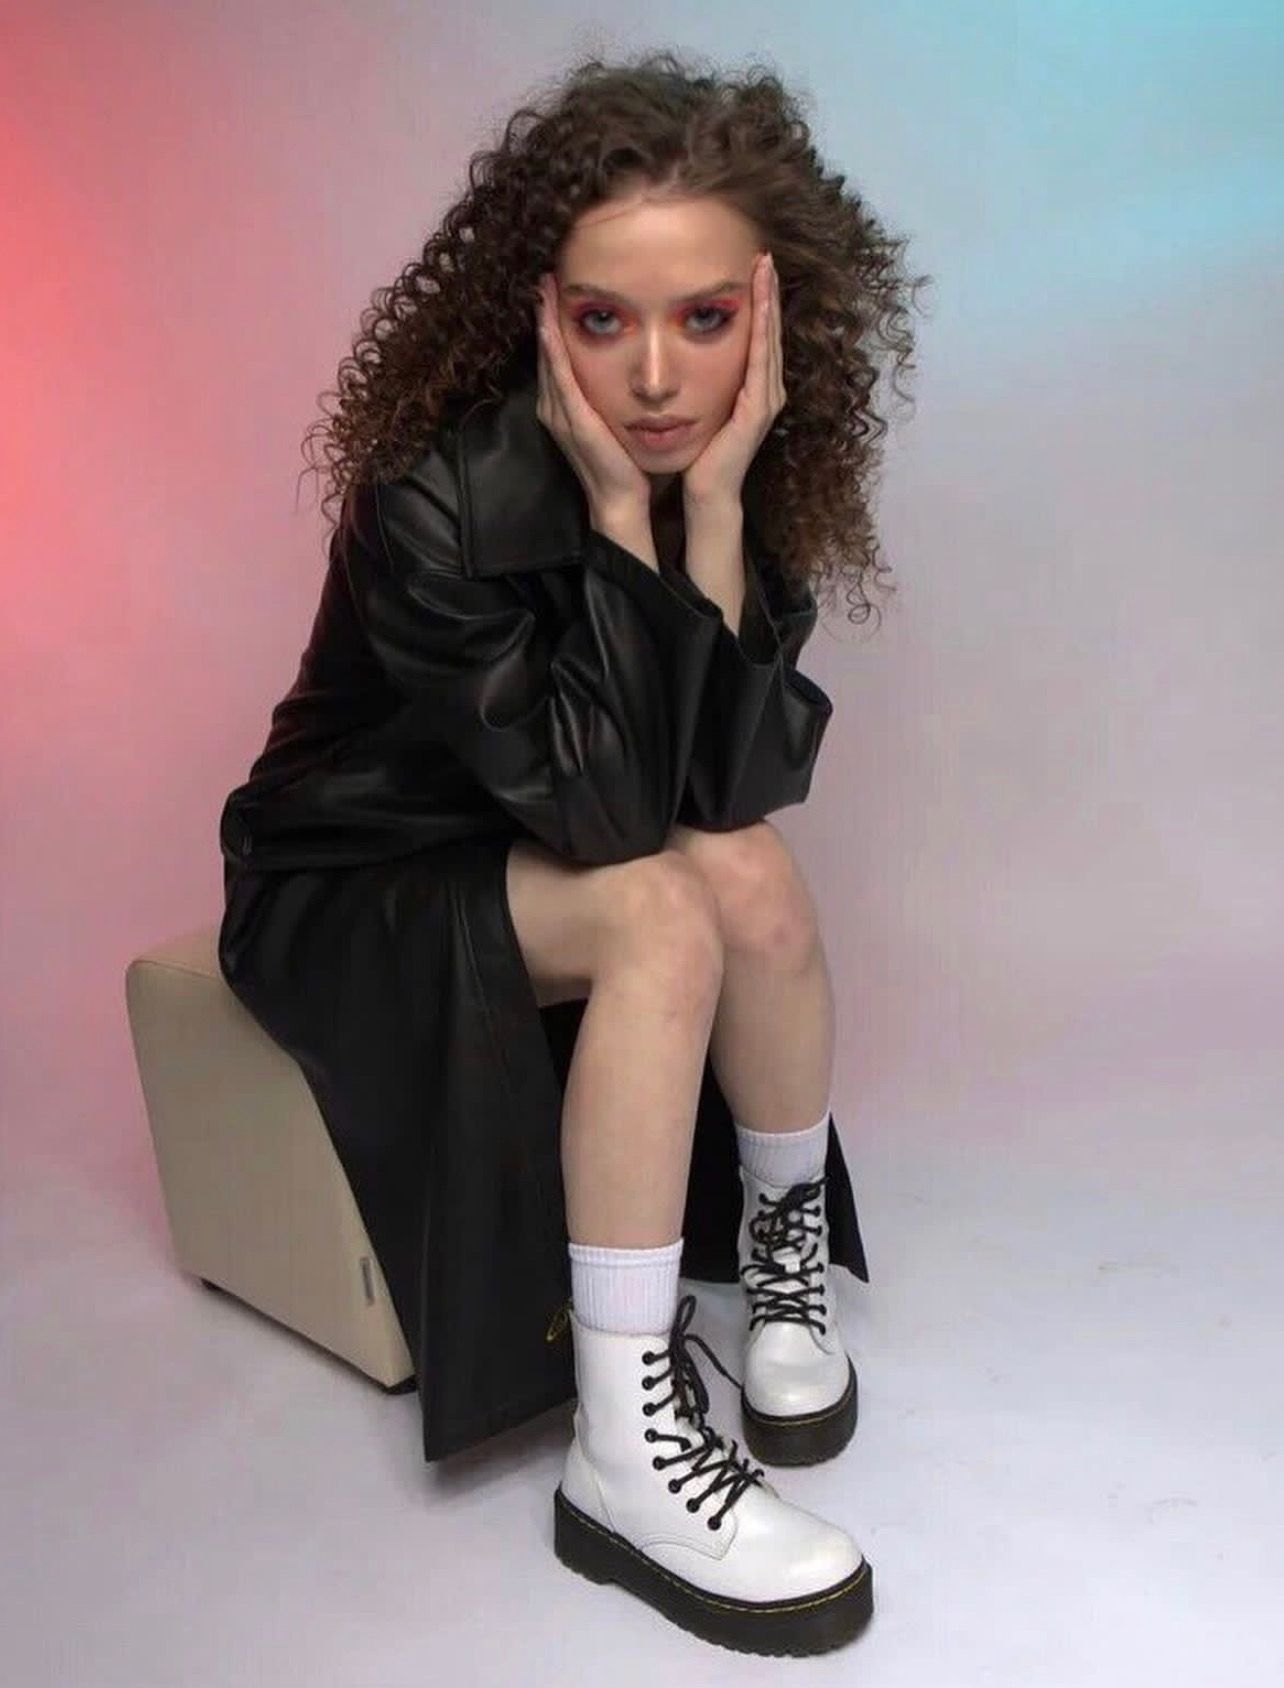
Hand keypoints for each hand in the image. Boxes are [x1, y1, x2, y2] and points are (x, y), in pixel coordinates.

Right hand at [534, 273, 651, 522]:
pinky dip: (552, 348)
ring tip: (543, 288)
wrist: (620, 500)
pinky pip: (559, 377)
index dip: (551, 322)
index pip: (554, 355)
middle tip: (543, 275)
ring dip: (543, 322)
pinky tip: (549, 324)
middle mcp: (553, 407)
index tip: (553, 289)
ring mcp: (559, 414)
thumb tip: (623, 368)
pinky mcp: (572, 420)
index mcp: (563, 406)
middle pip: (545, 351)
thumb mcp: (612, 419)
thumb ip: (607, 395)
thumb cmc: (621, 462)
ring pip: (548, 358)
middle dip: (543, 314)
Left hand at [682, 251, 785, 505]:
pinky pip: (761, 361)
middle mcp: (768, 390)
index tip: (756, 267)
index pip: (760, 335)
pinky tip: (760, 305)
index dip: (761, 301)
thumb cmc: (701, 452)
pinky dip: (762, 331)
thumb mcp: (704, 404)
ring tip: (766, 269)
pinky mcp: (759, 409)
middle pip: (771, 331)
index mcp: (756, 388)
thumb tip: (684, 349)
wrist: (707, 488)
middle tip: (765, 256)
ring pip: (770, 340)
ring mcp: (767, 399)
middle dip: (769, 292)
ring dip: (769, 303)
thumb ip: (704, 378)